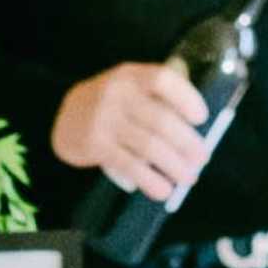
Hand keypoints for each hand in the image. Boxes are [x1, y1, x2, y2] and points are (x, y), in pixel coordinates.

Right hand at [54, 59, 211, 207]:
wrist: (65, 116)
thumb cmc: (113, 104)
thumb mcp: (130, 89)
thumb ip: (158, 101)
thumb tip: (196, 135)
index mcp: (131, 76)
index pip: (162, 80)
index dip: (186, 98)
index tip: (202, 118)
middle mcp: (117, 94)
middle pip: (160, 119)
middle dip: (187, 142)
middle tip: (202, 158)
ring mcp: (104, 120)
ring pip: (149, 146)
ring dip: (174, 166)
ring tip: (189, 178)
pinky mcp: (95, 146)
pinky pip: (129, 166)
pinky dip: (151, 181)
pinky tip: (164, 191)